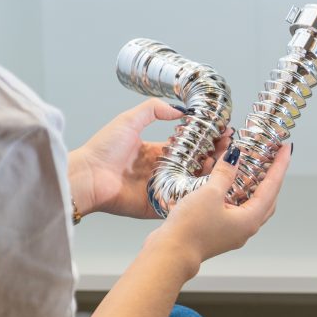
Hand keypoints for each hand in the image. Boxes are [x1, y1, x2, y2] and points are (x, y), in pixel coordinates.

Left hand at [68, 99, 233, 218]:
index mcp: (154, 152)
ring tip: (222, 167)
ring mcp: (159, 189)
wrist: (87, 177)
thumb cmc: (102, 149)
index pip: (186, 147)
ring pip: (190, 184)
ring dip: (207, 177)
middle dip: (212, 158)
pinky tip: (209, 191)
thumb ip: (152, 109)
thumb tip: (178, 109)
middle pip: (192, 166)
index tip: (221, 135)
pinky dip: (193, 199)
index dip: (204, 142)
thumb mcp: (128, 120)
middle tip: (228, 152)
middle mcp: (159, 171)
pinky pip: (178, 203)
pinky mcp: (155, 206)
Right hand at [146, 144, 291, 274]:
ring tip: (254, 168)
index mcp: (250, 219)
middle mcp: (246, 228)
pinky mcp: (220, 232)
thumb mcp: (210, 194)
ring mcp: (233, 232)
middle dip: (272, 177)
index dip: (279, 165)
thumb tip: (234, 157)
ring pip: (251, 204)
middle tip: (273, 158)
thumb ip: (225, 174)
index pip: (272, 186)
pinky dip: (237, 193)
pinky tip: (228, 184)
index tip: (286, 148)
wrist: (170, 254)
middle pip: (267, 198)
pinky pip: (236, 209)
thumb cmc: (191, 228)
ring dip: (255, 186)